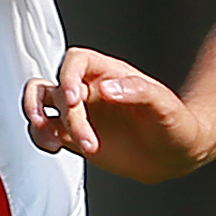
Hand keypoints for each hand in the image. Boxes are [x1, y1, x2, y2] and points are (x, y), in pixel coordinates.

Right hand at [23, 47, 209, 180]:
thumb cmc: (176, 123)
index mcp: (109, 74)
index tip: (74, 100)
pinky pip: (46, 131)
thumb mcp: (164, 104)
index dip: (67, 76)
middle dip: (57, 110)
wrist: (177, 154)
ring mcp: (82, 114)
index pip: (76, 61)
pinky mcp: (76, 137)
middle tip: (74, 132)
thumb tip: (106, 88)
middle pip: (54, 87)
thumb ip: (137, 90)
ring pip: (41, 105)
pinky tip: (54, 148)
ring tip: (54, 142)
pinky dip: (41, 138)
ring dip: (38, 121)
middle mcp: (91, 90)